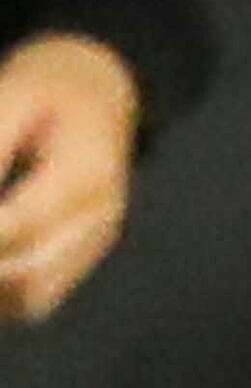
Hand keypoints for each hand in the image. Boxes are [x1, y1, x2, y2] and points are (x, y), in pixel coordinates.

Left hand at [0, 35, 138, 327]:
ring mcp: (95, 241)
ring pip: (33, 297)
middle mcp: (102, 215)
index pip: (25, 220)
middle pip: (30, 272)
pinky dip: (1, 297)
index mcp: (90, 169)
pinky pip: (37, 297)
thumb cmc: (48, 90)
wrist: (99, 94)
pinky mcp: (82, 257)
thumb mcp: (13, 98)